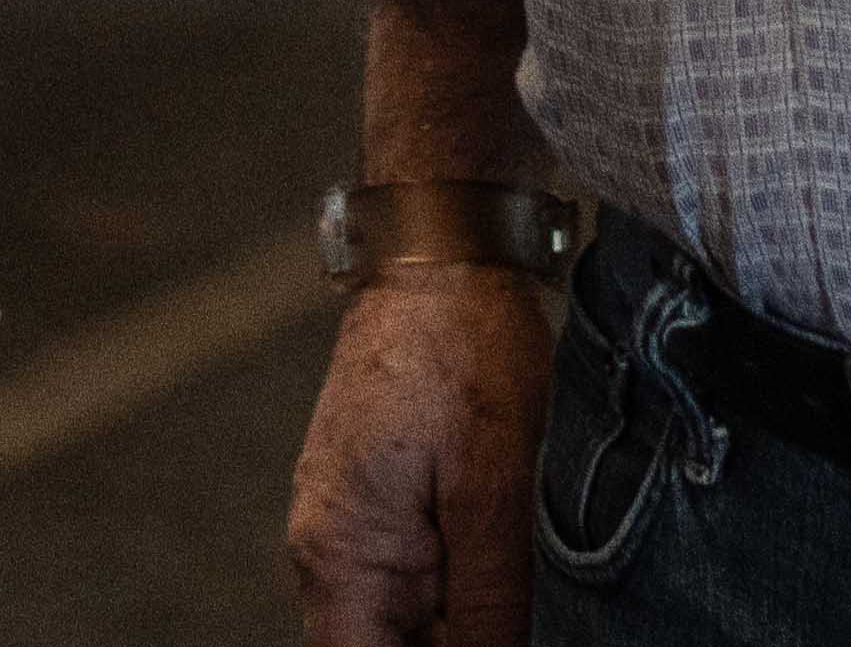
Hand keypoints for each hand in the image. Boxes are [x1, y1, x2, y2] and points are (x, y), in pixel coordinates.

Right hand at [289, 267, 549, 646]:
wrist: (444, 244)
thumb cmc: (462, 348)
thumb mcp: (493, 487)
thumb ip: (488, 601)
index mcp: (339, 557)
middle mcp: (329, 548)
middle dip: (459, 646)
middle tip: (521, 616)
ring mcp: (351, 520)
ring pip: (405, 621)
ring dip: (464, 624)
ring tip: (521, 588)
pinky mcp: (379, 496)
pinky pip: (414, 576)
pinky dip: (464, 589)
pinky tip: (513, 567)